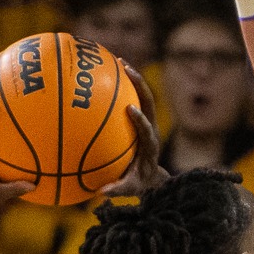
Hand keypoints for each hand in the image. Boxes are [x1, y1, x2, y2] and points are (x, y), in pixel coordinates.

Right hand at [99, 59, 169, 198]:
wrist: (152, 177)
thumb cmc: (139, 183)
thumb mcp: (130, 188)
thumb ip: (118, 189)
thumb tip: (101, 192)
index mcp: (150, 145)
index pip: (148, 130)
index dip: (141, 120)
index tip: (131, 110)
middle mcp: (151, 128)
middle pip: (149, 102)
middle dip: (139, 85)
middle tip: (125, 69)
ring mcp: (148, 121)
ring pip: (142, 95)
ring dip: (132, 78)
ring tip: (117, 60)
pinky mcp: (141, 117)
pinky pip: (132, 97)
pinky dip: (122, 85)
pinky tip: (105, 73)